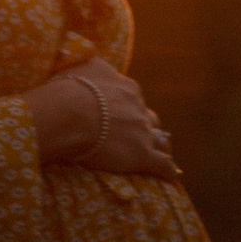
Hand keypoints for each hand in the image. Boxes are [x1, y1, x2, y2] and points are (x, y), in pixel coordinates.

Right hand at [28, 58, 178, 178]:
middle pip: (149, 118)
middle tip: (141, 133)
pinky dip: (168, 170)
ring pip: (160, 140)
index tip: (121, 113)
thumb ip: (97, 68)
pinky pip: (162, 165)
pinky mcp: (142, 155)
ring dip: (161, 145)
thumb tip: (98, 66)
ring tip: (162, 152)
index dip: (128, 107)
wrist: (69, 112)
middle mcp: (138, 107)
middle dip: (146, 125)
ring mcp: (142, 131)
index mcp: (126, 88)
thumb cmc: (68, 89)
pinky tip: (172, 175)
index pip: (133, 98)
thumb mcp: (84, 67)